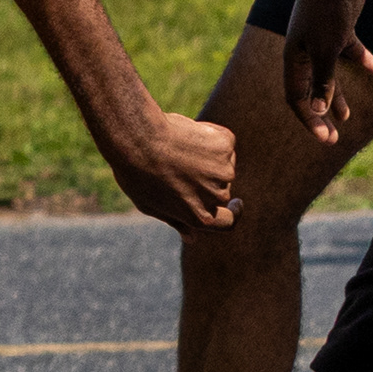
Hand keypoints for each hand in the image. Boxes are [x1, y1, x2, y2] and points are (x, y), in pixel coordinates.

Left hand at [105, 106, 237, 231]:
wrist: (138, 139)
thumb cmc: (136, 173)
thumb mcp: (150, 205)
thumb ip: (176, 221)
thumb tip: (192, 237)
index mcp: (200, 218)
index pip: (227, 222)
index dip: (233, 213)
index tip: (236, 204)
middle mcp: (217, 197)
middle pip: (223, 190)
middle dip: (208, 178)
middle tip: (182, 163)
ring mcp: (224, 171)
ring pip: (223, 163)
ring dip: (208, 156)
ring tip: (177, 148)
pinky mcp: (226, 146)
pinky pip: (223, 141)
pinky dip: (209, 135)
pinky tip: (185, 133)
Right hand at [280, 0, 372, 145]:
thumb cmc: (326, 13)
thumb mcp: (326, 51)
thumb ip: (323, 82)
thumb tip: (319, 112)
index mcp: (293, 57)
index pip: (296, 97)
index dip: (310, 119)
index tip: (329, 138)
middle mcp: (303, 50)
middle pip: (310, 89)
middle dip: (322, 114)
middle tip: (335, 137)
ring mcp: (321, 38)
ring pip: (328, 74)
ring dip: (337, 94)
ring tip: (348, 116)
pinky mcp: (339, 27)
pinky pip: (346, 50)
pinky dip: (359, 59)